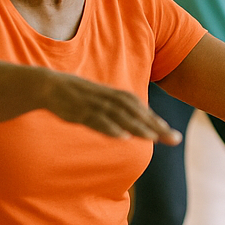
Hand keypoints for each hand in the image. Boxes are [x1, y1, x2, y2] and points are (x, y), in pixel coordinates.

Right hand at [45, 71, 181, 142]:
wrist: (51, 85)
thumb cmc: (80, 97)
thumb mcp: (101, 102)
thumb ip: (117, 111)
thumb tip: (131, 126)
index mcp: (117, 97)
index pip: (141, 110)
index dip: (156, 121)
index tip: (171, 133)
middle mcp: (110, 99)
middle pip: (137, 113)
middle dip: (156, 126)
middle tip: (174, 139)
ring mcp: (96, 105)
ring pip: (121, 117)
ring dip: (138, 127)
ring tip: (154, 138)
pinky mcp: (81, 112)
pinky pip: (98, 121)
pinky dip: (111, 128)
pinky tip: (123, 137)